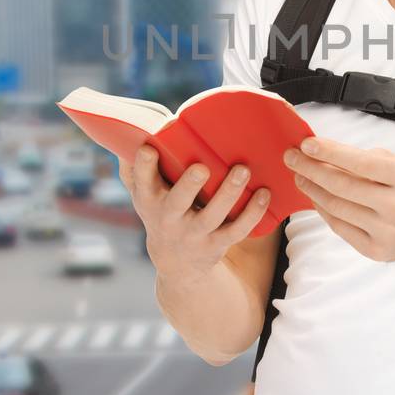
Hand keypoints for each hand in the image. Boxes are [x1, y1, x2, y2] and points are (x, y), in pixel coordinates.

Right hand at [117, 148, 270, 278]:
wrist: (175, 262)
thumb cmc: (161, 210)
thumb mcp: (143, 193)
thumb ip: (134, 167)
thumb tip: (130, 132)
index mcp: (150, 199)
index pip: (142, 181)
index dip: (144, 166)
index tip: (149, 149)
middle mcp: (170, 217)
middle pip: (178, 202)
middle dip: (189, 185)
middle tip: (201, 167)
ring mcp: (194, 233)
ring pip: (212, 216)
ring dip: (228, 193)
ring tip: (243, 170)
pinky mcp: (216, 244)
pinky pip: (237, 230)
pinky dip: (252, 213)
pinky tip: (264, 193)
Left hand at [282, 137, 394, 262]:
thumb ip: (369, 160)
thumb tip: (326, 154)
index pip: (361, 162)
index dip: (330, 152)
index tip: (306, 143)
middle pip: (342, 186)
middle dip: (311, 169)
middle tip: (291, 157)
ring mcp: (386, 232)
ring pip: (336, 207)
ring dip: (312, 189)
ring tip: (300, 176)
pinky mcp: (375, 251)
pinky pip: (339, 227)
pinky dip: (323, 209)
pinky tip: (315, 196)